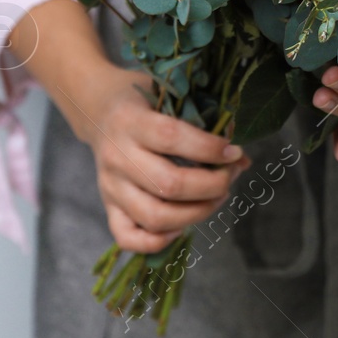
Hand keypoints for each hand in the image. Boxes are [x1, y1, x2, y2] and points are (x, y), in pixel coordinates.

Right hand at [10, 0, 250, 252]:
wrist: (97, 109)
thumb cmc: (142, 101)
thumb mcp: (168, 96)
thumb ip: (201, 122)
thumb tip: (241, 160)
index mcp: (130, 121)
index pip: (172, 138)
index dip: (209, 148)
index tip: (234, 151)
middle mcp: (117, 156)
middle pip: (169, 184)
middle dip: (212, 185)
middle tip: (229, 176)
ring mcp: (110, 186)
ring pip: (154, 217)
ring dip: (196, 214)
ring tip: (216, 198)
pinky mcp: (107, 207)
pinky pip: (128, 238)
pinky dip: (158, 241)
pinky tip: (181, 225)